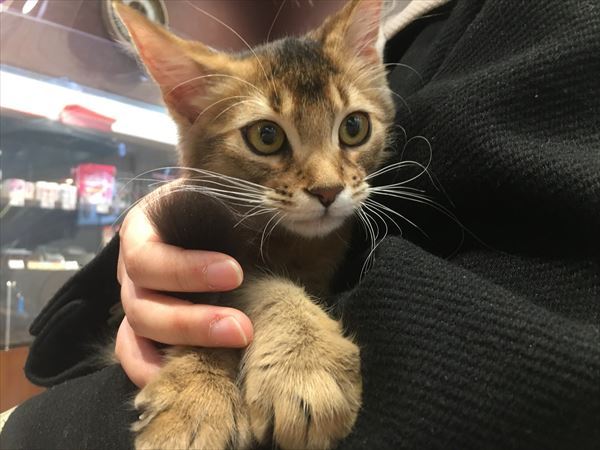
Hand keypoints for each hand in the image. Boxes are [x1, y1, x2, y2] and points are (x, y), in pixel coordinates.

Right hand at [115, 204, 252, 387]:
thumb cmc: (220, 204)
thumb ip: (235, 202)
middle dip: (192, 322)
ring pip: (137, 336)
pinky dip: (156, 372)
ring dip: (184, 347)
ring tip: (231, 350)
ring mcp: (136, 301)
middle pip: (142, 306)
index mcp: (141, 231)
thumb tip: (279, 211)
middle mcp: (132, 270)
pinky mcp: (144, 329)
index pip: (147, 258)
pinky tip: (190, 379)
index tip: (235, 272)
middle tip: (242, 328)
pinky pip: (135, 356)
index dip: (186, 271)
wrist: (215, 217)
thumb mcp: (223, 193)